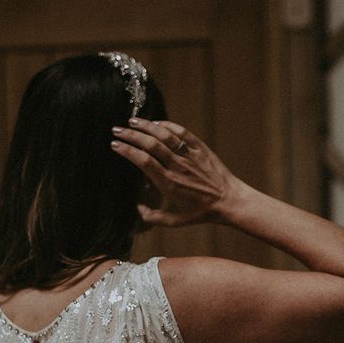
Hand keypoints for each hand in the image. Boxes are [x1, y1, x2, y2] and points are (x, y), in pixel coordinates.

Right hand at [110, 118, 237, 226]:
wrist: (228, 201)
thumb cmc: (200, 213)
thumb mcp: (174, 221)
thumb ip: (152, 217)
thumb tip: (136, 208)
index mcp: (168, 183)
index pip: (143, 161)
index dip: (127, 151)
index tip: (115, 145)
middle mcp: (178, 166)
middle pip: (150, 144)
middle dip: (131, 135)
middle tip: (116, 130)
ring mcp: (189, 155)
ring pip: (165, 134)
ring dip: (146, 126)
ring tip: (132, 121)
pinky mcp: (200, 148)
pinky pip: (181, 132)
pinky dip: (167, 125)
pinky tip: (156, 123)